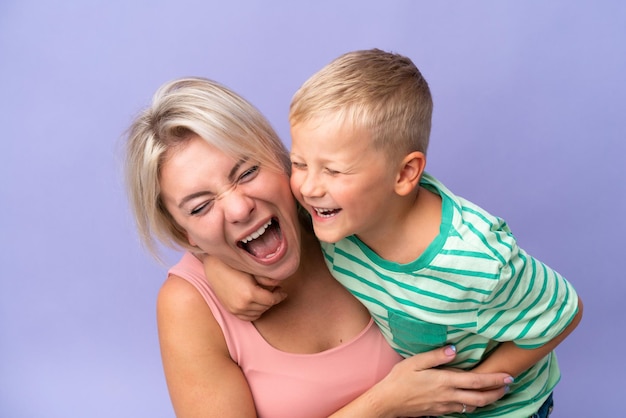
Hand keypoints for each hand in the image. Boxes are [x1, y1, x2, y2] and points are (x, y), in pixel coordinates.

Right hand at [203, 255, 286, 320]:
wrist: (215, 268)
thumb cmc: (235, 266)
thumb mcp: (254, 270)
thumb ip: (268, 278)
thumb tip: (281, 282)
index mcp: (250, 293)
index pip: (271, 300)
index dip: (280, 296)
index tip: (283, 292)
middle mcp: (243, 304)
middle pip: (266, 307)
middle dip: (273, 299)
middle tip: (276, 291)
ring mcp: (236, 309)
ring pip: (258, 313)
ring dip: (264, 306)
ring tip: (266, 296)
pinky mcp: (231, 311)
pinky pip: (248, 317)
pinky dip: (255, 312)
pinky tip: (257, 304)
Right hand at [366, 346, 511, 416]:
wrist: (388, 402)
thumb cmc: (399, 379)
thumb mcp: (415, 362)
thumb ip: (436, 356)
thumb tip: (454, 349)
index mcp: (445, 381)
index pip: (476, 382)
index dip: (494, 380)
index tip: (508, 376)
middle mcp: (448, 396)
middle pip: (480, 398)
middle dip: (497, 393)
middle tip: (508, 386)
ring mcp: (445, 406)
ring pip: (473, 406)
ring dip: (487, 400)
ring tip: (495, 393)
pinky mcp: (440, 412)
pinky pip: (462, 410)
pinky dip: (473, 406)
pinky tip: (472, 400)